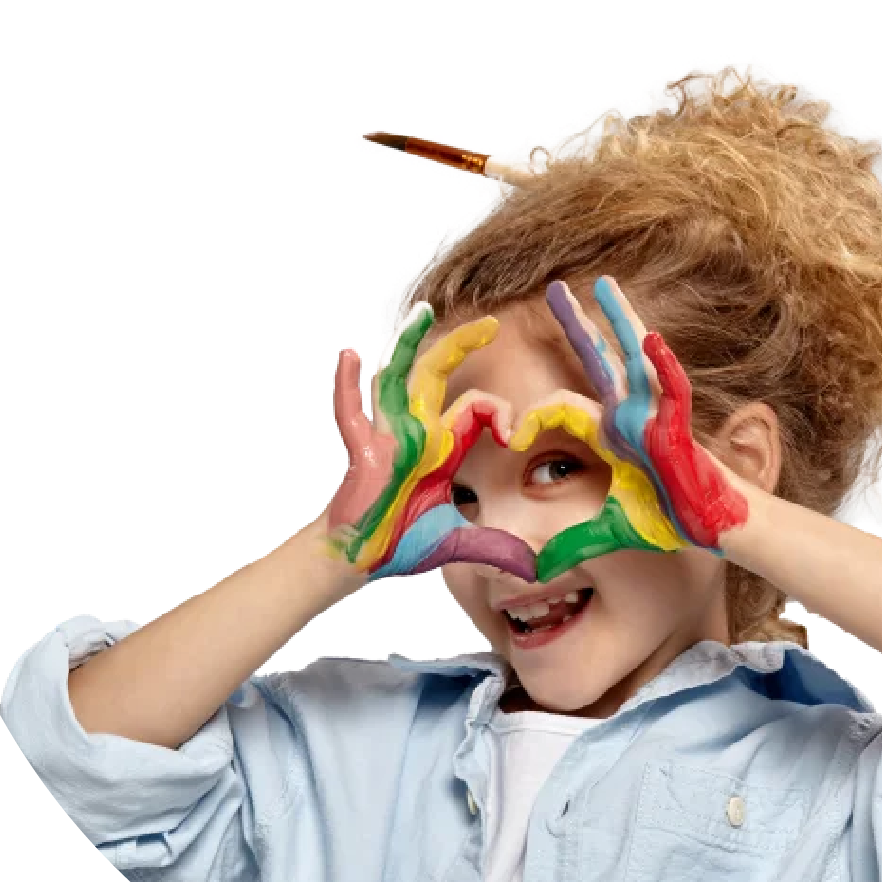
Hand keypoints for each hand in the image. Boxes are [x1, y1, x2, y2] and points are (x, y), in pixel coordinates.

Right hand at [327, 304, 536, 582]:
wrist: (361, 560)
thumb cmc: (401, 542)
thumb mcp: (459, 543)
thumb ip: (495, 547)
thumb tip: (535, 569)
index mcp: (441, 446)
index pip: (476, 408)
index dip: (498, 411)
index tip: (515, 436)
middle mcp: (414, 432)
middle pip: (436, 374)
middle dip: (461, 345)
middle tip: (491, 322)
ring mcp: (384, 437)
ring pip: (394, 378)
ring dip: (407, 344)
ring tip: (423, 313)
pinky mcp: (361, 452)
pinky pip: (349, 412)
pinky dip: (346, 383)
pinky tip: (349, 353)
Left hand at [512, 277, 749, 581]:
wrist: (714, 525)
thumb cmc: (671, 520)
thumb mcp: (611, 531)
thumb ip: (574, 545)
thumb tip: (538, 569)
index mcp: (611, 432)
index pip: (562, 407)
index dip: (533, 417)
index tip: (509, 431)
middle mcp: (631, 414)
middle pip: (599, 359)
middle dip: (577, 324)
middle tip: (555, 289)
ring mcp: (657, 414)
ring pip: (635, 357)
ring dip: (620, 320)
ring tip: (604, 285)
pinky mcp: (682, 425)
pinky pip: (672, 389)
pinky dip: (662, 365)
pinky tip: (650, 340)